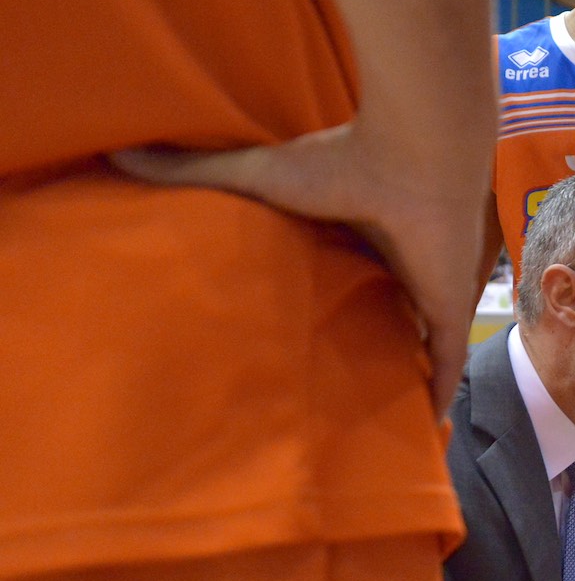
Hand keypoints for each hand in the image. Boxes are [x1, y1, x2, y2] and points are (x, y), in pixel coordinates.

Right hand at [111, 115, 490, 414]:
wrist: (414, 154)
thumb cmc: (340, 160)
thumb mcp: (255, 173)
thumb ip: (193, 171)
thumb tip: (119, 155)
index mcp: (359, 233)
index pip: (344, 275)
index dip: (325, 303)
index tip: (295, 336)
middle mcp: (397, 265)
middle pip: (381, 315)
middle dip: (365, 346)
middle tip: (330, 389)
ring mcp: (428, 289)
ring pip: (418, 343)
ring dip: (404, 372)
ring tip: (376, 415)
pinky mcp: (450, 308)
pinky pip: (449, 363)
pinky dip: (441, 392)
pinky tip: (428, 426)